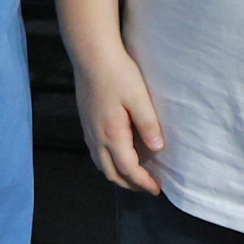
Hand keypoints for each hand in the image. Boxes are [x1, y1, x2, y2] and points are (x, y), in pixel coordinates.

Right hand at [70, 41, 163, 195]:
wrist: (91, 55)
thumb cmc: (117, 73)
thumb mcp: (139, 98)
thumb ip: (149, 125)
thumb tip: (157, 149)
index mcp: (112, 134)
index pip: (128, 169)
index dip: (143, 182)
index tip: (156, 189)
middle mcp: (97, 137)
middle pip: (111, 173)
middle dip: (129, 184)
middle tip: (147, 186)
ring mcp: (89, 130)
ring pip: (100, 164)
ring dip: (117, 174)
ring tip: (134, 175)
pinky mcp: (86, 122)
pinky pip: (95, 152)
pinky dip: (107, 162)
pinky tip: (117, 154)